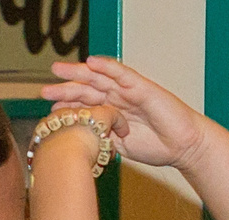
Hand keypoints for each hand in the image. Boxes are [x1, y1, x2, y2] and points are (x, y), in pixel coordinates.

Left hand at [41, 57, 209, 170]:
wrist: (183, 147)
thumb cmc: (157, 147)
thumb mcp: (121, 145)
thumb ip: (103, 138)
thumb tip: (81, 139)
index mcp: (113, 112)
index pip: (86, 105)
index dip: (68, 106)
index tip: (50, 112)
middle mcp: (119, 98)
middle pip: (88, 89)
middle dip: (66, 87)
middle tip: (44, 89)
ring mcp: (129, 90)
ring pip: (100, 78)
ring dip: (79, 73)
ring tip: (59, 70)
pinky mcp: (142, 86)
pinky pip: (122, 73)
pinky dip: (107, 67)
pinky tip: (92, 63)